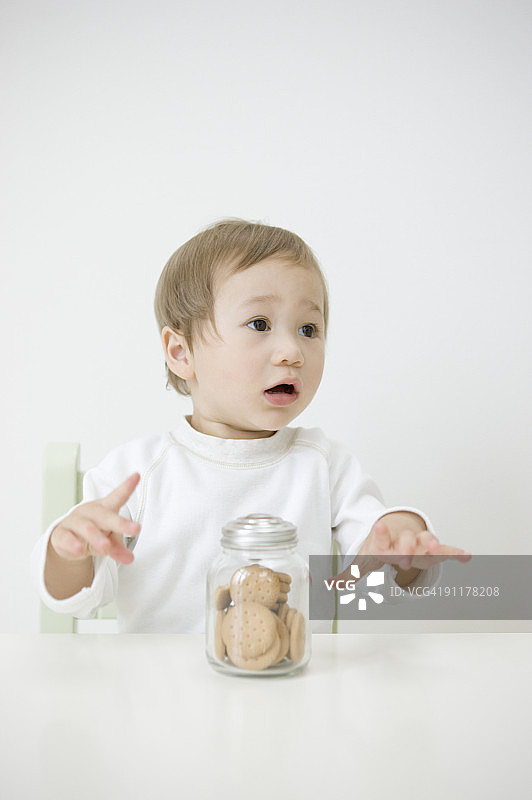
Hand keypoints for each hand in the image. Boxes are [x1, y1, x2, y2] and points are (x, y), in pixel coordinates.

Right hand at [49, 473, 140, 564]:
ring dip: (95, 536)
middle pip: (104, 515)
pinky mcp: (61, 534)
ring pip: (85, 526)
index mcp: (105, 509)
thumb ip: (118, 548)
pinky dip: (72, 544)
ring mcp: (75, 521)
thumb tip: (129, 558)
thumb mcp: (108, 540)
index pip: (117, 496)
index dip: (127, 486)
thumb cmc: (93, 531)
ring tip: (106, 548)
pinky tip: (79, 550)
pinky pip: (66, 537)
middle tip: (134, 529)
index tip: (136, 476)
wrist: (67, 538)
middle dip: (119, 523)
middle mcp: (90, 512)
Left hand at [331, 518, 470, 586]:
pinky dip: (455, 552)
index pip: (380, 539)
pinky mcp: (433, 550)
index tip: (377, 526)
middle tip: (403, 558)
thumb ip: (347, 577)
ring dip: (429, 544)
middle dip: (405, 548)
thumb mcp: (363, 563)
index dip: (379, 534)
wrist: (394, 532)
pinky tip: (466, 556)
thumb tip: (326, 585)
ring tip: (433, 546)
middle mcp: (402, 541)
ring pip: (425, 540)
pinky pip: (446, 550)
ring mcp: (418, 543)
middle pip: (405, 541)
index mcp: (383, 544)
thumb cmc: (378, 552)